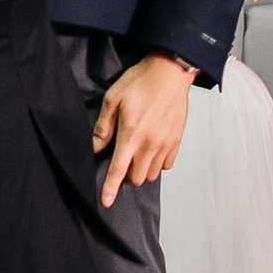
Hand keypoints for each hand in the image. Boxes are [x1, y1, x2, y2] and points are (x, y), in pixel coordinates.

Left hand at [89, 52, 193, 206]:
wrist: (170, 72)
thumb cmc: (141, 82)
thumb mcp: (112, 99)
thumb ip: (103, 127)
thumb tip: (95, 147)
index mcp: (131, 134)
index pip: (118, 169)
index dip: (110, 188)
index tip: (106, 201)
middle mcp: (150, 143)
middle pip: (137, 177)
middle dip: (126, 175)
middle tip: (121, 160)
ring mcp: (165, 143)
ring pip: (152, 174)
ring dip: (142, 170)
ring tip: (136, 154)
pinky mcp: (176, 141)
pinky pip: (166, 164)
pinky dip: (157, 163)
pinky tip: (151, 150)